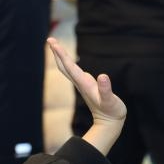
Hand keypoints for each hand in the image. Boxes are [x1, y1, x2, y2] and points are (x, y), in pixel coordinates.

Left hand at [48, 38, 125, 154]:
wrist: (109, 123)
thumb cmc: (112, 112)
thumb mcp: (111, 101)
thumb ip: (106, 90)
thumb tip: (103, 76)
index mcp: (85, 85)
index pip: (70, 67)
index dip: (62, 55)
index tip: (54, 43)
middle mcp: (81, 84)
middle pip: (64, 66)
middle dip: (57, 53)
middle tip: (50, 39)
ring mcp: (83, 85)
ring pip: (68, 69)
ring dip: (61, 57)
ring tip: (55, 46)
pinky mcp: (87, 87)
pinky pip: (74, 72)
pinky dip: (69, 63)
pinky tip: (69, 61)